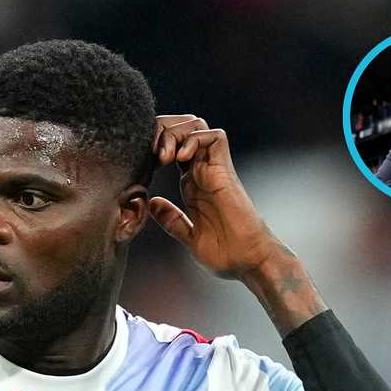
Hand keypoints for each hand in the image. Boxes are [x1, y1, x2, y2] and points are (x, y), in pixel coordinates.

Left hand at [149, 114, 326, 334]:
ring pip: (197, 128)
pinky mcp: (226, 172)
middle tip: (150, 154)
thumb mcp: (189, 237)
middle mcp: (203, 174)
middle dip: (162, 133)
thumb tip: (152, 203)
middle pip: (183, 132)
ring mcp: (215, 171)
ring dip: (177, 133)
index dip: (155, 149)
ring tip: (164, 156)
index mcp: (192, 186)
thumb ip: (172, 220)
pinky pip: (215, 138)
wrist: (249, 263)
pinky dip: (195, 139)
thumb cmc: (225, 255)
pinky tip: (180, 157)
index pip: (172, 150)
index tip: (141, 164)